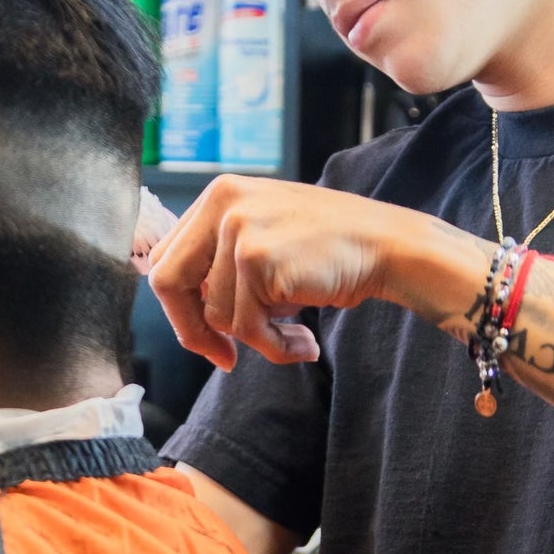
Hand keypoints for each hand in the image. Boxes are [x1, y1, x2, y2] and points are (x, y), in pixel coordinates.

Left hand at [147, 176, 434, 368]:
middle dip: (193, 331)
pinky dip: (275, 347)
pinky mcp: (256, 260)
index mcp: (219, 194)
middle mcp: (222, 204)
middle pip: (168, 283)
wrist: (387, 246)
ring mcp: (238, 230)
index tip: (208, 335)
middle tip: (224, 358)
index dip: (180, 307)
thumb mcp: (268, 235)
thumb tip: (186, 311)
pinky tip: (305, 341)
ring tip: (296, 333)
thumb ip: (224, 258)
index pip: (166, 259)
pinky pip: (247, 327)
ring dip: (257, 339)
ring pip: (216, 315)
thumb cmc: (332, 249)